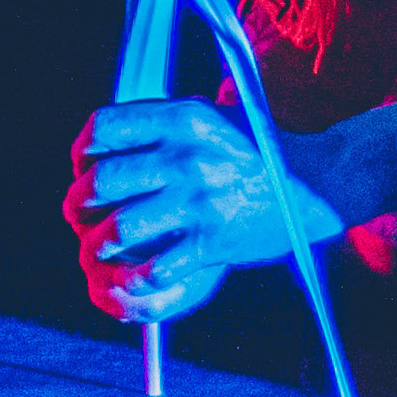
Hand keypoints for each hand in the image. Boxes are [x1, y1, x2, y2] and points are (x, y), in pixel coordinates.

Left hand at [65, 99, 339, 323]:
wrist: (317, 182)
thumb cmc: (257, 151)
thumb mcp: (211, 120)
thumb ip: (162, 125)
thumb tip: (102, 144)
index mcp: (183, 118)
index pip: (104, 128)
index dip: (83, 151)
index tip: (83, 166)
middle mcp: (187, 156)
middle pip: (102, 181)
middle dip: (79, 205)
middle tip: (80, 215)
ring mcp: (200, 201)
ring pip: (118, 230)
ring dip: (100, 246)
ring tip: (100, 248)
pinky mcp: (212, 241)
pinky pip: (155, 268)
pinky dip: (137, 278)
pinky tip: (139, 274)